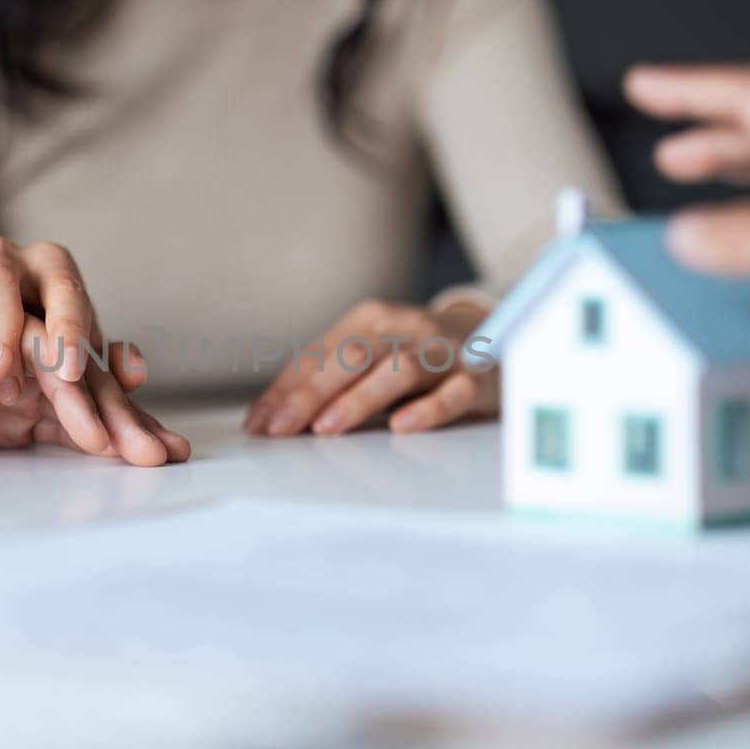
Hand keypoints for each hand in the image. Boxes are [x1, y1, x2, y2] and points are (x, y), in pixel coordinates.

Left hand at [0, 236, 188, 465]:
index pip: (24, 308)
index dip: (54, 338)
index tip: (62, 378)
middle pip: (67, 340)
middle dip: (97, 384)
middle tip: (116, 434)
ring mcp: (13, 364)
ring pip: (79, 377)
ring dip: (117, 411)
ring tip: (153, 449)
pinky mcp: (20, 408)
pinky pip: (73, 413)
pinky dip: (107, 426)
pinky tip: (144, 440)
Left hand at [245, 299, 499, 436]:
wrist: (491, 336)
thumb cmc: (415, 353)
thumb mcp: (370, 355)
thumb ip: (326, 379)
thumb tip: (269, 415)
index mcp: (370, 320)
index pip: (319, 355)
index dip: (285, 390)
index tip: (258, 424)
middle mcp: (404, 328)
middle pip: (352, 358)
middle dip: (310, 395)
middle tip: (280, 429)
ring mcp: (442, 351)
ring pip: (399, 370)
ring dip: (360, 399)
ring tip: (327, 428)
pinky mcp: (477, 377)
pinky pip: (453, 393)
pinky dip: (427, 409)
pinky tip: (401, 426)